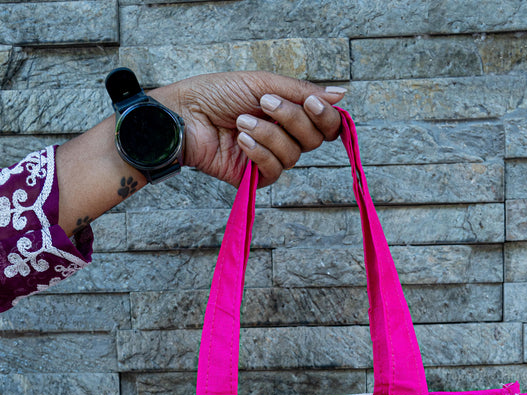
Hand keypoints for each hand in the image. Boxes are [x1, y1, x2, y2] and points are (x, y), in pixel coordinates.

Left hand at [150, 70, 346, 188]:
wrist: (185, 115)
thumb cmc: (217, 95)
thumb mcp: (263, 84)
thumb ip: (301, 92)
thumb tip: (341, 95)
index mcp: (289, 113)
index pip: (325, 124)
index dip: (326, 116)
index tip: (312, 103)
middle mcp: (284, 137)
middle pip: (314, 139)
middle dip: (292, 119)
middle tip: (264, 103)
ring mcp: (270, 159)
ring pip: (294, 155)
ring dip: (268, 134)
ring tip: (241, 122)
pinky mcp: (255, 178)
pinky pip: (274, 170)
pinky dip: (259, 153)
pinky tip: (241, 141)